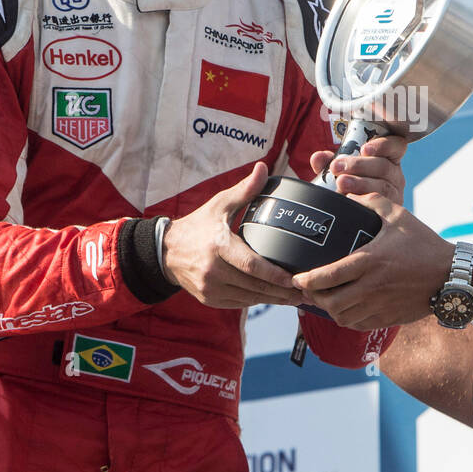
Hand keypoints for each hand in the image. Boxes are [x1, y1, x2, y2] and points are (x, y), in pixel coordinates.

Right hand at [164, 162, 301, 308]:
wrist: (166, 251)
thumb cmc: (198, 225)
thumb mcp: (219, 205)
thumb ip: (244, 190)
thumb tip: (263, 168)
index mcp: (218, 246)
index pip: (251, 265)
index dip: (275, 275)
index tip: (295, 279)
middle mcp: (213, 271)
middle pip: (254, 286)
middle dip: (282, 291)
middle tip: (306, 291)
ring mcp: (210, 288)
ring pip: (249, 298)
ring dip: (273, 299)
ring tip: (296, 298)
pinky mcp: (209, 299)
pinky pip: (239, 303)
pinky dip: (257, 301)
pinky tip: (274, 298)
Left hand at [291, 192, 453, 329]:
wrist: (451, 275)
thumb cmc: (424, 244)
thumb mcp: (398, 216)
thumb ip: (372, 202)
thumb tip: (350, 195)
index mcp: (370, 261)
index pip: (328, 276)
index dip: (307, 280)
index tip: (297, 277)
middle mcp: (372, 287)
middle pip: (330, 302)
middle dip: (313, 297)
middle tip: (308, 288)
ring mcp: (380, 305)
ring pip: (342, 317)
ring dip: (328, 309)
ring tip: (324, 298)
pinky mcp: (388, 317)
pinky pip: (358, 325)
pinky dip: (346, 318)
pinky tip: (344, 308)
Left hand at [309, 134, 407, 204]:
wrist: (352, 213)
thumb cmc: (350, 184)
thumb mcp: (340, 171)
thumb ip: (329, 162)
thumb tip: (318, 158)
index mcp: (388, 159)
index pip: (395, 146)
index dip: (382, 145)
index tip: (364, 149)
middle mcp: (394, 175)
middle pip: (383, 166)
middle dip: (359, 165)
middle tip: (337, 167)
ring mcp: (394, 194)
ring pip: (382, 186)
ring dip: (360, 183)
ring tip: (342, 183)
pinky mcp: (389, 211)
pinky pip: (380, 206)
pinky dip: (364, 201)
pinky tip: (351, 199)